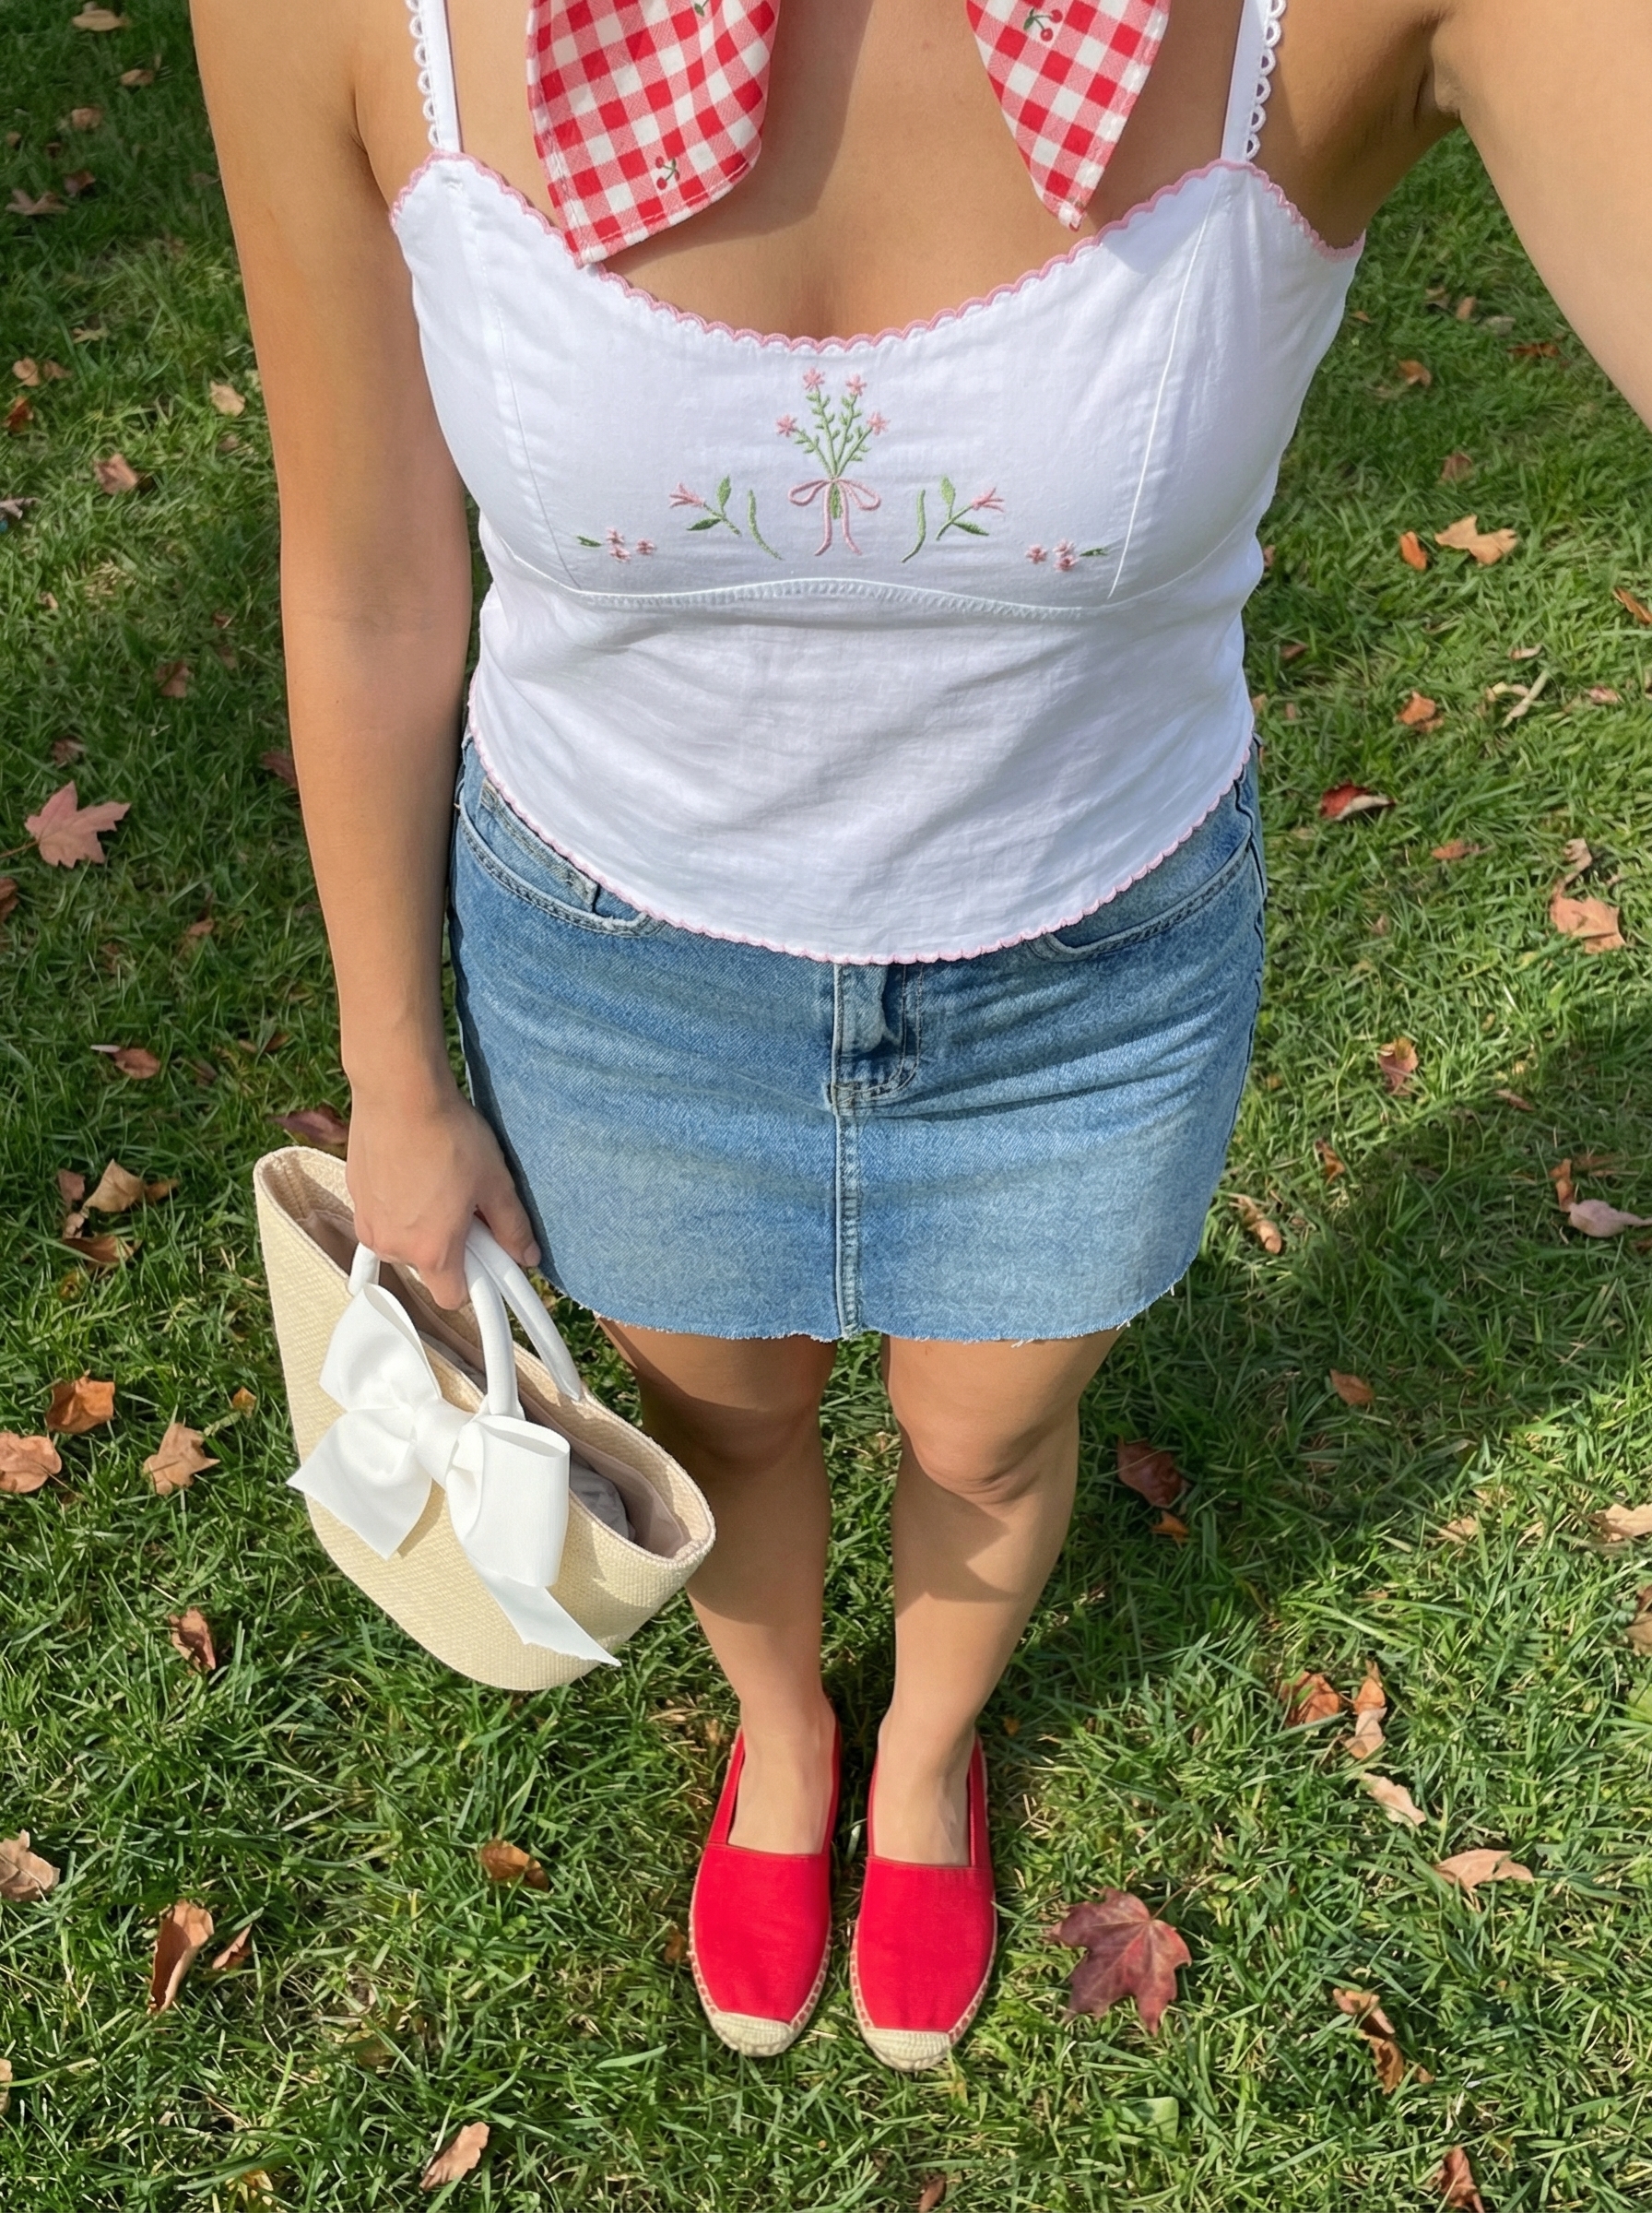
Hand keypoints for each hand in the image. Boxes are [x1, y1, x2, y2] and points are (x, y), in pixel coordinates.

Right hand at [344, 1084, 539, 1308]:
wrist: (399, 1094)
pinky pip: (382, 1215)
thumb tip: (527, 1254)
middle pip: (429, 1266)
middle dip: (449, 1245)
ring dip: (421, 1224)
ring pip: (403, 1240)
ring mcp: (368, 1221)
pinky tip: (412, 1173)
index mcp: (432, 1251)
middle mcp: (393, 1245)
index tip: (487, 1259)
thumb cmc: (447, 1136)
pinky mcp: (355, 1195)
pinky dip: (397, 1205)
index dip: (475, 1281)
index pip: (453, 1298)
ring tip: (439, 1182)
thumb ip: (512, 1227)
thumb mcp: (495, 1183)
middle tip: (467, 1207)